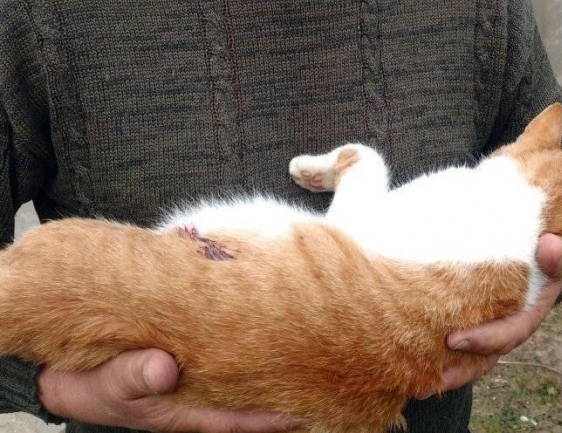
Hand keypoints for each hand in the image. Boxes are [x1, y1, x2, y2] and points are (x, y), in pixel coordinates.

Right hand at [38, 348, 297, 432]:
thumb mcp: (108, 384)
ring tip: (301, 342)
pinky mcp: (182, 351)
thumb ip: (134, 377)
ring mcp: (190, 372)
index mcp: (184, 409)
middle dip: (281, 385)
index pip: (239, 418)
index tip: (308, 409)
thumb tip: (165, 368)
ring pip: (237, 371)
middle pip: (246, 393)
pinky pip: (218, 346)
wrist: (66, 369)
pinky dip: (239, 336)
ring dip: (263, 361)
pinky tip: (255, 317)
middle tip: (321, 367)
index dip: (273, 416)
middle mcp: (195, 393)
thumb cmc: (91, 384)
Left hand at [431, 233, 561, 394]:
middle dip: (459, 369)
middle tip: (431, 376)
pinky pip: (458, 346)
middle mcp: (506, 329)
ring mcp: (488, 329)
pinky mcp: (472, 323)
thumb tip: (550, 244)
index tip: (454, 340)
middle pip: (483, 355)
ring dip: (446, 371)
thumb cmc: (542, 255)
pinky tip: (414, 364)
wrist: (534, 255)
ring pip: (469, 358)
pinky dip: (439, 355)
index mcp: (526, 317)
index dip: (482, 340)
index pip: (506, 334)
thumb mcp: (552, 255)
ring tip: (417, 386)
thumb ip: (553, 255)